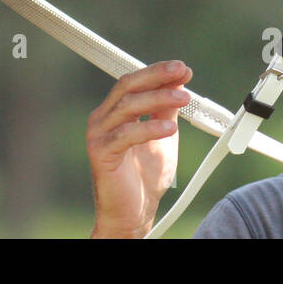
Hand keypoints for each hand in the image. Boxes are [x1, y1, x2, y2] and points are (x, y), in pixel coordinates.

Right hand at [87, 61, 191, 237]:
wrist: (133, 215)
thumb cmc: (144, 178)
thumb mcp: (162, 137)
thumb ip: (166, 111)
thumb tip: (178, 84)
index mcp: (115, 112)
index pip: (134, 82)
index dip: (158, 72)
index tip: (182, 69)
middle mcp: (103, 118)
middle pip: (127, 86)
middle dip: (156, 76)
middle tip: (180, 72)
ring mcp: (99, 135)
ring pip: (127, 106)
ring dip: (158, 99)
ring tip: (183, 98)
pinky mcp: (101, 153)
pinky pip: (125, 135)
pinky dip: (149, 128)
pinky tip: (169, 128)